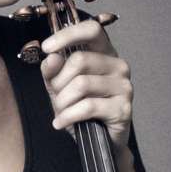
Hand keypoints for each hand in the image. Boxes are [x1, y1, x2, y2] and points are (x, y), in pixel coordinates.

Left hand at [40, 20, 132, 154]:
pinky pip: (87, 107)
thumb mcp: (59, 85)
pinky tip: (62, 122)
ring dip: (62, 102)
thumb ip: (52, 69)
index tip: (46, 47)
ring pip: (81, 85)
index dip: (67, 35)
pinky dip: (68, 116)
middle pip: (79, 60)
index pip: (91, 30)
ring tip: (61, 112)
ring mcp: (124, 86)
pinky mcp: (123, 108)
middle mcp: (118, 66)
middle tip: (57, 97)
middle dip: (59, 82)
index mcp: (104, 53)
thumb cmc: (80, 107)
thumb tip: (52, 56)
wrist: (98, 141)